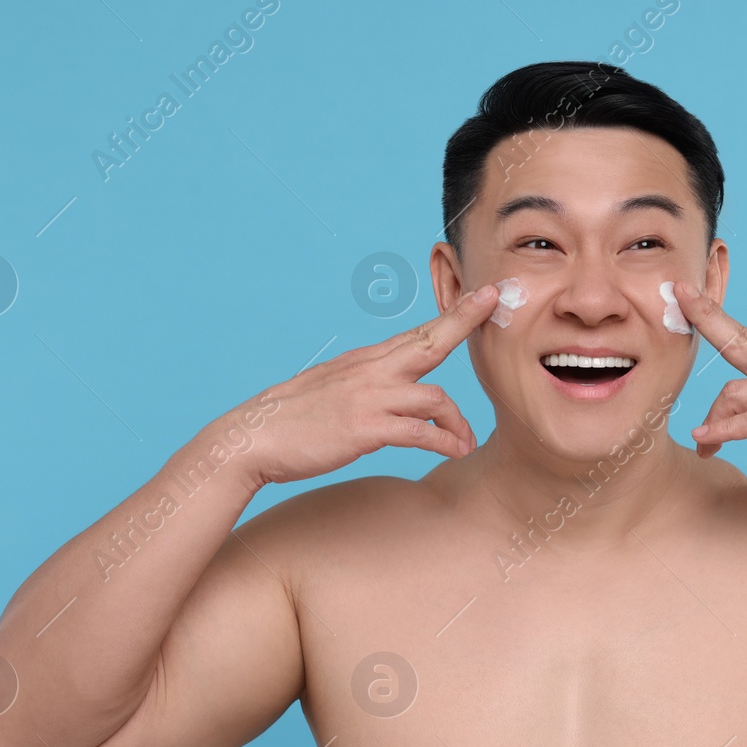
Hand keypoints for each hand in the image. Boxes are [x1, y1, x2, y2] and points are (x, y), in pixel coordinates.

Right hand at [231, 283, 499, 486]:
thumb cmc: (291, 419)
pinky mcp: (364, 428)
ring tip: (466, 440)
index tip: (482, 295)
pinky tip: (457, 451)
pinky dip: (443, 441)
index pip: (417, 333)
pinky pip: (418, 432)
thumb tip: (389, 389)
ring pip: (433, 396)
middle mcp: (369, 371)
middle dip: (464, 321)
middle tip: (495, 302)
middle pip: (429, 341)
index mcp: (364, 361)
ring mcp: (367, 397)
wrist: (251, 439)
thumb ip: (365, 383)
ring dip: (457, 421)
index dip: (453, 314)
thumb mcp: (330, 388)